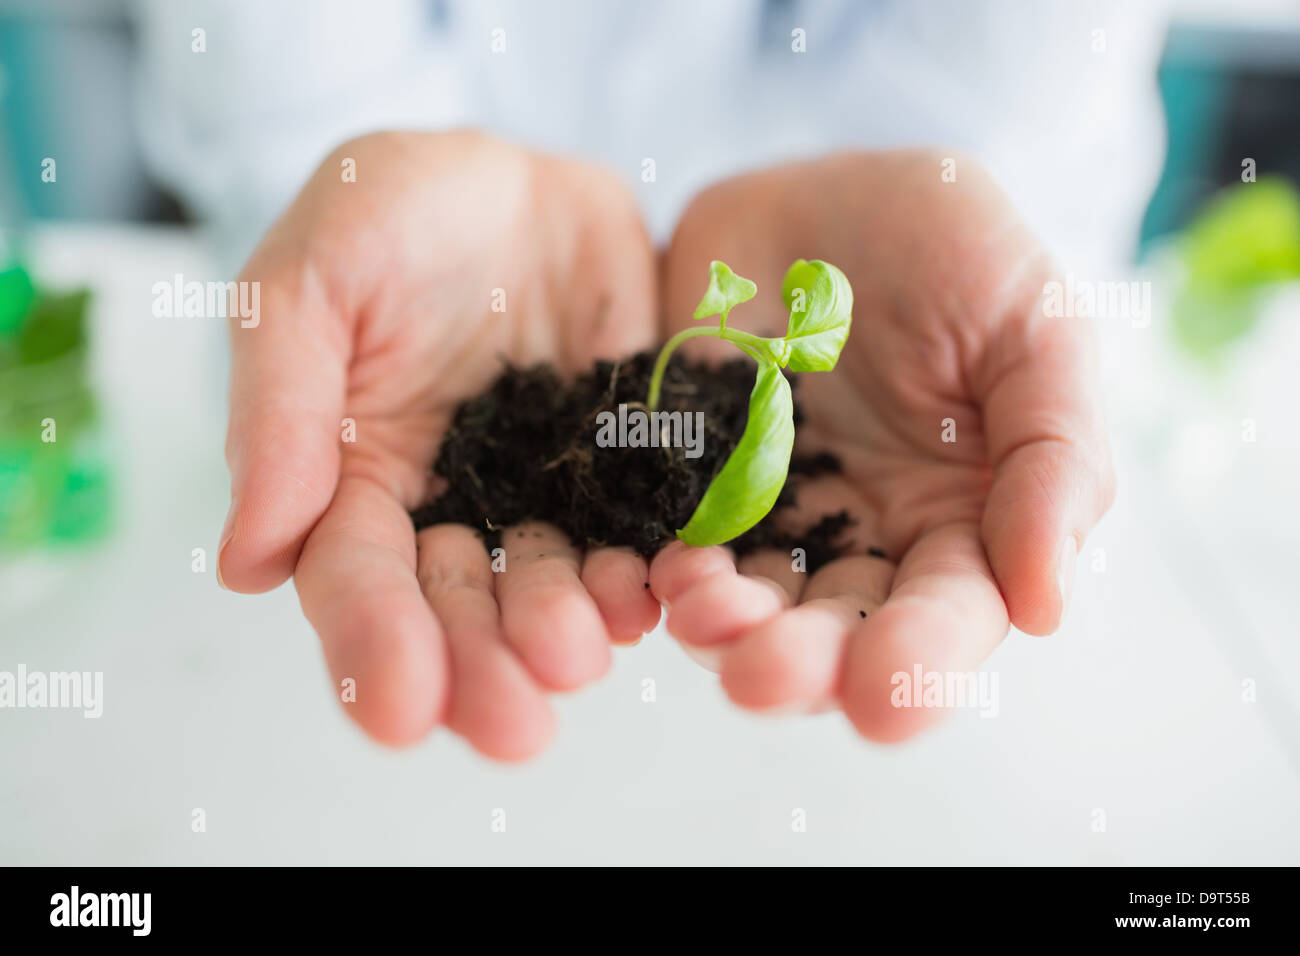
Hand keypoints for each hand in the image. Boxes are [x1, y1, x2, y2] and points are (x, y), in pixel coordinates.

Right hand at [219, 132, 660, 756]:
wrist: (513, 176)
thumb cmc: (388, 216)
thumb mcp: (308, 287)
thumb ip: (280, 414)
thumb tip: (246, 563)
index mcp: (358, 481)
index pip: (358, 580)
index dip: (375, 644)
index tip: (400, 710)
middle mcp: (455, 506)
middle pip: (462, 606)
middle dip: (483, 670)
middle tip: (514, 727)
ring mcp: (548, 490)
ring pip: (555, 581)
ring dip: (566, 632)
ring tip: (582, 661)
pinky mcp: (629, 464)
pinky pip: (643, 525)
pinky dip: (649, 566)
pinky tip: (655, 596)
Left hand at [653, 151, 1114, 739]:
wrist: (823, 190)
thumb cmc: (952, 246)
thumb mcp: (1032, 329)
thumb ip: (1052, 457)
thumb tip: (1046, 605)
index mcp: (961, 518)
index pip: (950, 615)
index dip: (920, 663)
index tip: (883, 699)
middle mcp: (863, 538)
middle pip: (838, 632)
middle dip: (803, 665)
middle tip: (762, 677)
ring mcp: (770, 514)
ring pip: (748, 605)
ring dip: (723, 630)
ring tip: (703, 618)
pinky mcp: (690, 480)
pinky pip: (670, 541)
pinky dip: (663, 568)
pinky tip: (660, 569)